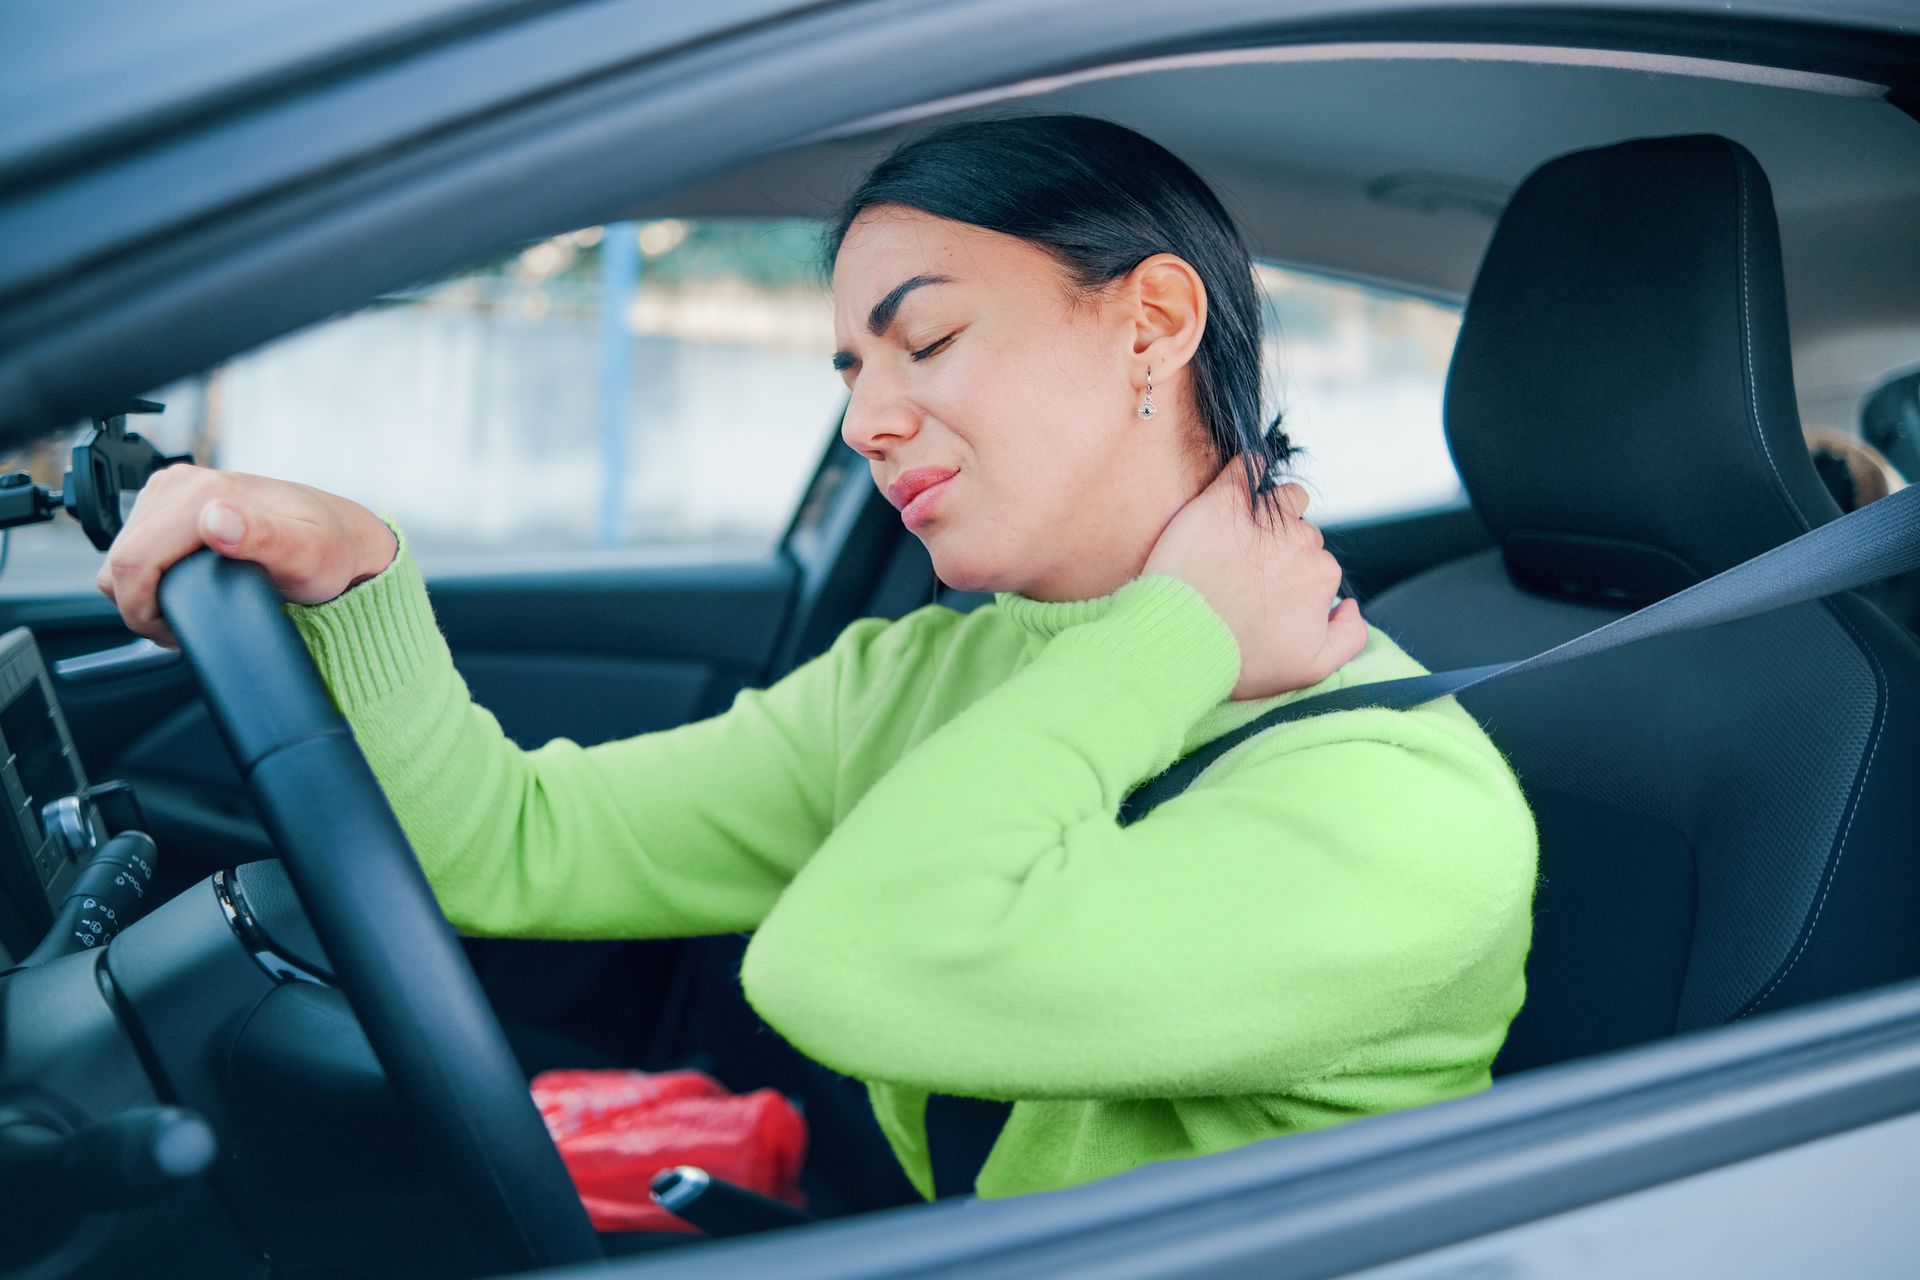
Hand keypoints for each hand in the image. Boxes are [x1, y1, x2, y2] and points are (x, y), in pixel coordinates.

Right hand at [95, 465, 398, 648]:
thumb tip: (215, 520)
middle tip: (184, 628)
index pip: (131, 562)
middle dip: (141, 605)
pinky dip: (149, 573)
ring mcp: (174, 489)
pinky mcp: (172, 501)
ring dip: (142, 591)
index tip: (175, 634)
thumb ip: (262, 538)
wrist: (342, 537)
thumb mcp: (305, 553)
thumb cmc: (329, 550)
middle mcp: (182, 485)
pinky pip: (135, 544)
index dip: (142, 610)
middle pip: (120, 560)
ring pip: (123, 555)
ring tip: (188, 608)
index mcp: (202, 495)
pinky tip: (182, 586)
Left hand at [1144, 458, 1366, 700]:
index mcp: (1322, 574)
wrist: (1182, 640)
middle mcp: (1300, 542)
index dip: (1293, 579)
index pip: (1317, 564)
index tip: (1266, 594)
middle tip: (1246, 573)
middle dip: (1281, 549)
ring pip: (1281, 500)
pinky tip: (1246, 473)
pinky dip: (1249, 468)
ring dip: (1271, 510)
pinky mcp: (1224, 502)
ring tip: (1243, 532)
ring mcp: (1263, 519)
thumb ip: (1349, 637)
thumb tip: (1349, 604)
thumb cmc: (1240, 659)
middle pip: (1299, 533)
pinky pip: (1246, 468)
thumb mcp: (1310, 667)